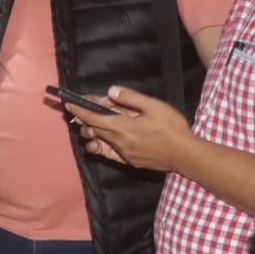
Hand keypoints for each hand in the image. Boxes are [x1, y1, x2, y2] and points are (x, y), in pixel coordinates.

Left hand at [67, 85, 193, 172]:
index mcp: (122, 127)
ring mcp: (123, 154)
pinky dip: (103, 145)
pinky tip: (105, 140)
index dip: (79, 110)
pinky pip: (110, 153)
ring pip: (100, 142)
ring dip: (93, 132)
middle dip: (86, 118)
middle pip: (94, 129)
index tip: (69, 104)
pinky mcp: (130, 162)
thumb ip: (130, 98)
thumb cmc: (172, 128)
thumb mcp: (154, 106)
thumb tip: (111, 91)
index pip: (92, 118)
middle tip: (85, 108)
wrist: (185, 155)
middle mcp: (118, 142)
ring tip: (92, 124)